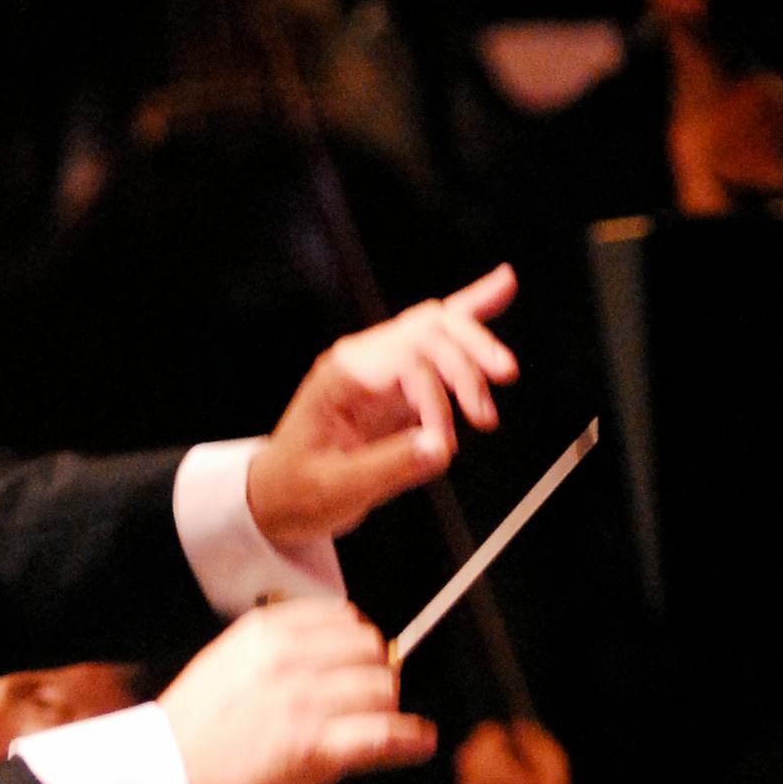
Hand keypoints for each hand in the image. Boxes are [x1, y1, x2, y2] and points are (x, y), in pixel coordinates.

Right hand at [159, 602, 434, 783]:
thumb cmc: (188, 737)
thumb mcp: (225, 667)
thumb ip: (273, 652)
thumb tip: (322, 654)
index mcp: (265, 633)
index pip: (343, 619)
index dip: (358, 645)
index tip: (360, 665)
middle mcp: (289, 659)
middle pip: (371, 651)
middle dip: (377, 676)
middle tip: (371, 703)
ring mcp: (305, 703)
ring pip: (384, 690)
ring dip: (389, 711)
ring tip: (386, 729)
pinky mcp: (315, 749)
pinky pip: (385, 735)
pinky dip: (410, 741)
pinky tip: (419, 745)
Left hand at [245, 267, 518, 552]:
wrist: (277, 497)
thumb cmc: (296, 490)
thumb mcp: (336, 489)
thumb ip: (389, 467)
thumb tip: (438, 448)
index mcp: (342, 377)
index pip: (406, 364)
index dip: (435, 403)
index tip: (445, 447)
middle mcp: (363, 361)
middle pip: (427, 333)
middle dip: (466, 363)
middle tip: (486, 411)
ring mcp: (382, 366)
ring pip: (438, 328)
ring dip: (476, 346)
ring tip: (505, 371)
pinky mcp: (400, 383)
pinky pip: (438, 339)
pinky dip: (471, 312)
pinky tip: (500, 286)